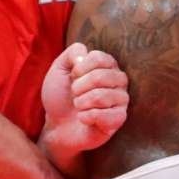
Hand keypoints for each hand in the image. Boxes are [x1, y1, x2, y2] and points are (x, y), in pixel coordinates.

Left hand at [40, 43, 128, 170]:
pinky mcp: (118, 119)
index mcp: (108, 65)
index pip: (98, 58)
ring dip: (81, 103)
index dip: (79, 69)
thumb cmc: (61, 96)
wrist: (57, 125)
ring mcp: (121, 100)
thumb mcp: (59, 69)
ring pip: (102, 96)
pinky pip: (103, 115)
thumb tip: (85, 55)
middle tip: (74, 95)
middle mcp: (119, 80)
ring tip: (78, 106)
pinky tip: (83, 119)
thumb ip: (72, 53)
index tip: (72, 77)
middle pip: (101, 76)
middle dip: (78, 87)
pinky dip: (86, 117)